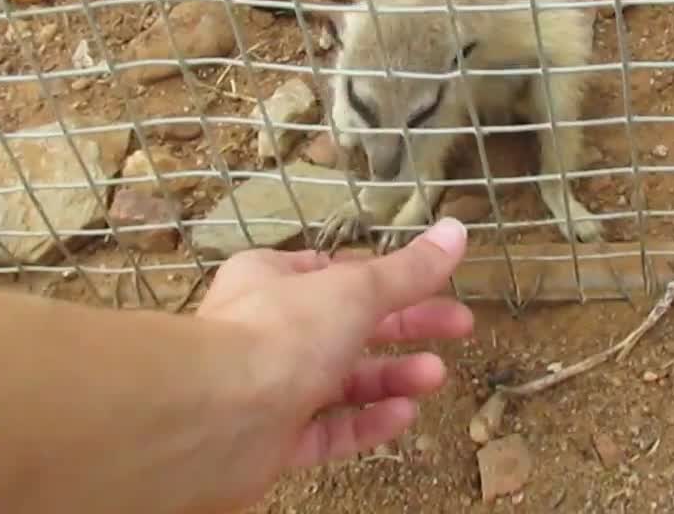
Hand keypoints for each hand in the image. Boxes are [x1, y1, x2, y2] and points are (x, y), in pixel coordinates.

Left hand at [194, 218, 471, 505]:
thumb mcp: (355, 289)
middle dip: (407, 326)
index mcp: (273, 280)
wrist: (213, 418)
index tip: (435, 284)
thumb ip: (408, 270)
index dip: (390, 278)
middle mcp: (268, 331)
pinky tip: (404, 415)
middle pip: (350, 326)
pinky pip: (328, 431)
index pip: (338, 273)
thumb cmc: (279, 334)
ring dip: (392, 376)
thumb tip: (456, 231)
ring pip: (342, 381)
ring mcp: (270, 389)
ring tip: (437, 375)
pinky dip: (367, 422)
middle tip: (460, 326)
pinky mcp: (272, 442)